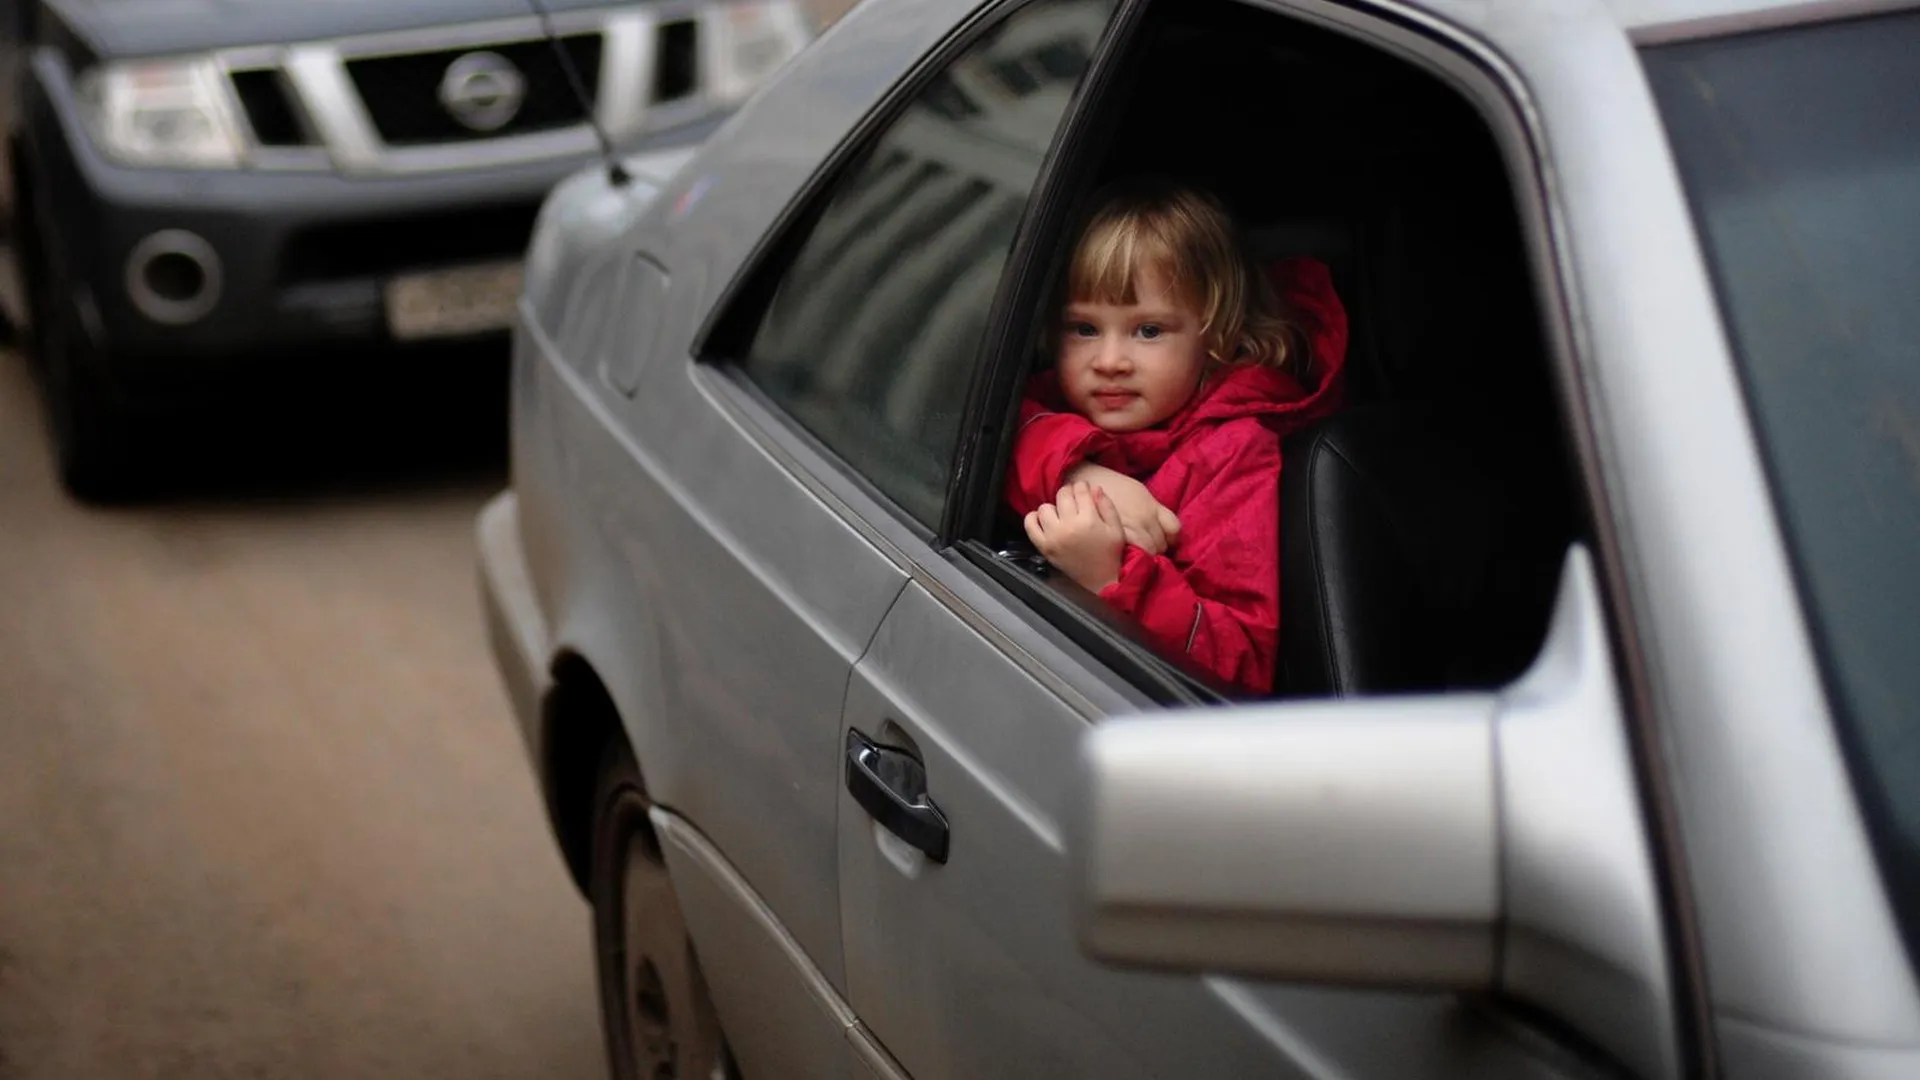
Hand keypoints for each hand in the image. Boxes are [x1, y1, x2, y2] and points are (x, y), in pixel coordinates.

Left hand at [1024, 481, 1126, 592]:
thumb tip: (1094, 487)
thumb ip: (1106, 506)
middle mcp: (1068, 526)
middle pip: (1062, 495)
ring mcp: (1053, 536)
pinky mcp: (1044, 547)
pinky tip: (1043, 519)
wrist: (1099, 581)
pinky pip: (1030, 525)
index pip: (1080, 491)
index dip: (1082, 486)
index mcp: (1089, 520)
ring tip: (1061, 513)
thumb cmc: (1110, 554)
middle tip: (1073, 500)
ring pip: (1045, 507)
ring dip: (1053, 507)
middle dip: (1069, 493)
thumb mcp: (1116, 529)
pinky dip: (1033, 518)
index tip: (1083, 489)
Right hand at [1064, 463, 1180, 554]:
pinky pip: (1134, 552)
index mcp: (1152, 506)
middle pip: (1162, 543)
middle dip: (1158, 549)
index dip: (1172, 538)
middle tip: (1148, 549)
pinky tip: (1126, 556)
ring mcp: (1132, 528)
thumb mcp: (1138, 491)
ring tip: (1138, 555)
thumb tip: (1161, 524)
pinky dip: (1133, 556)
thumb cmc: (1112, 484)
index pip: (1174, 529)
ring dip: (1146, 555)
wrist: (1087, 481)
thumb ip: (1152, 508)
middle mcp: (1146, 518)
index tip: (1166, 540)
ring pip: (1150, 551)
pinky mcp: (1117, 535)